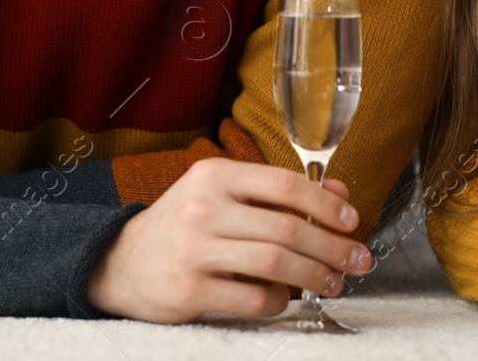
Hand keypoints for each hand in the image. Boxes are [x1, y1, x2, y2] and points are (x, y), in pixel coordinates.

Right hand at [86, 158, 372, 321]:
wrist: (120, 263)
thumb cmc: (183, 226)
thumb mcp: (224, 196)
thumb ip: (277, 193)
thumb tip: (338, 193)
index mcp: (214, 175)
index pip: (283, 183)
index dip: (325, 203)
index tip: (351, 220)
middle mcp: (203, 207)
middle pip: (285, 227)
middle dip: (331, 247)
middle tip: (357, 259)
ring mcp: (194, 249)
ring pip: (274, 262)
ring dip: (314, 275)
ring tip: (333, 282)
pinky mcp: (189, 290)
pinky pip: (252, 297)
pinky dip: (280, 301)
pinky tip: (286, 298)